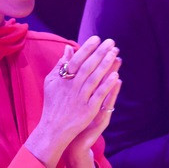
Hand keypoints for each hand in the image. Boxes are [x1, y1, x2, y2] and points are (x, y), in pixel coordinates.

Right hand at [25, 36, 120, 167]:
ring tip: (115, 53)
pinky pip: (99, 96)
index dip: (87, 48)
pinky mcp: (88, 110)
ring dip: (105, 65)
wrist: (53, 129)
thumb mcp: (51, 82)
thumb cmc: (52, 103)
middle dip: (100, 53)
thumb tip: (68, 48)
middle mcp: (72, 87)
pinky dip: (107, 86)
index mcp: (63, 79)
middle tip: (111, 41)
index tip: (97, 38)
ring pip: (95, 79)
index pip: (77, 60)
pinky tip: (116, 76)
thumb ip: (60, 65)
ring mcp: (81, 98)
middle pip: (88, 66)